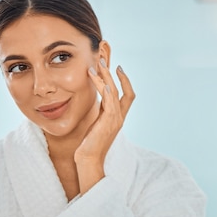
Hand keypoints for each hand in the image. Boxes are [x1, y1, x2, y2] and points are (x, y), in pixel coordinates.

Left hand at [75, 58, 134, 193]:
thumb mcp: (96, 125)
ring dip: (107, 75)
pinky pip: (109, 99)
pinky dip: (104, 86)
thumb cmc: (89, 145)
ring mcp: (116, 119)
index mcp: (118, 117)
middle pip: (125, 89)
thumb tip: (97, 104)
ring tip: (98, 63)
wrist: (89, 160)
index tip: (116, 66)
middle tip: (105, 57)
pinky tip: (96, 76)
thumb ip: (100, 113)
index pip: (128, 95)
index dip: (124, 80)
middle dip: (115, 72)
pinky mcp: (109, 121)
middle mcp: (120, 117)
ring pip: (116, 91)